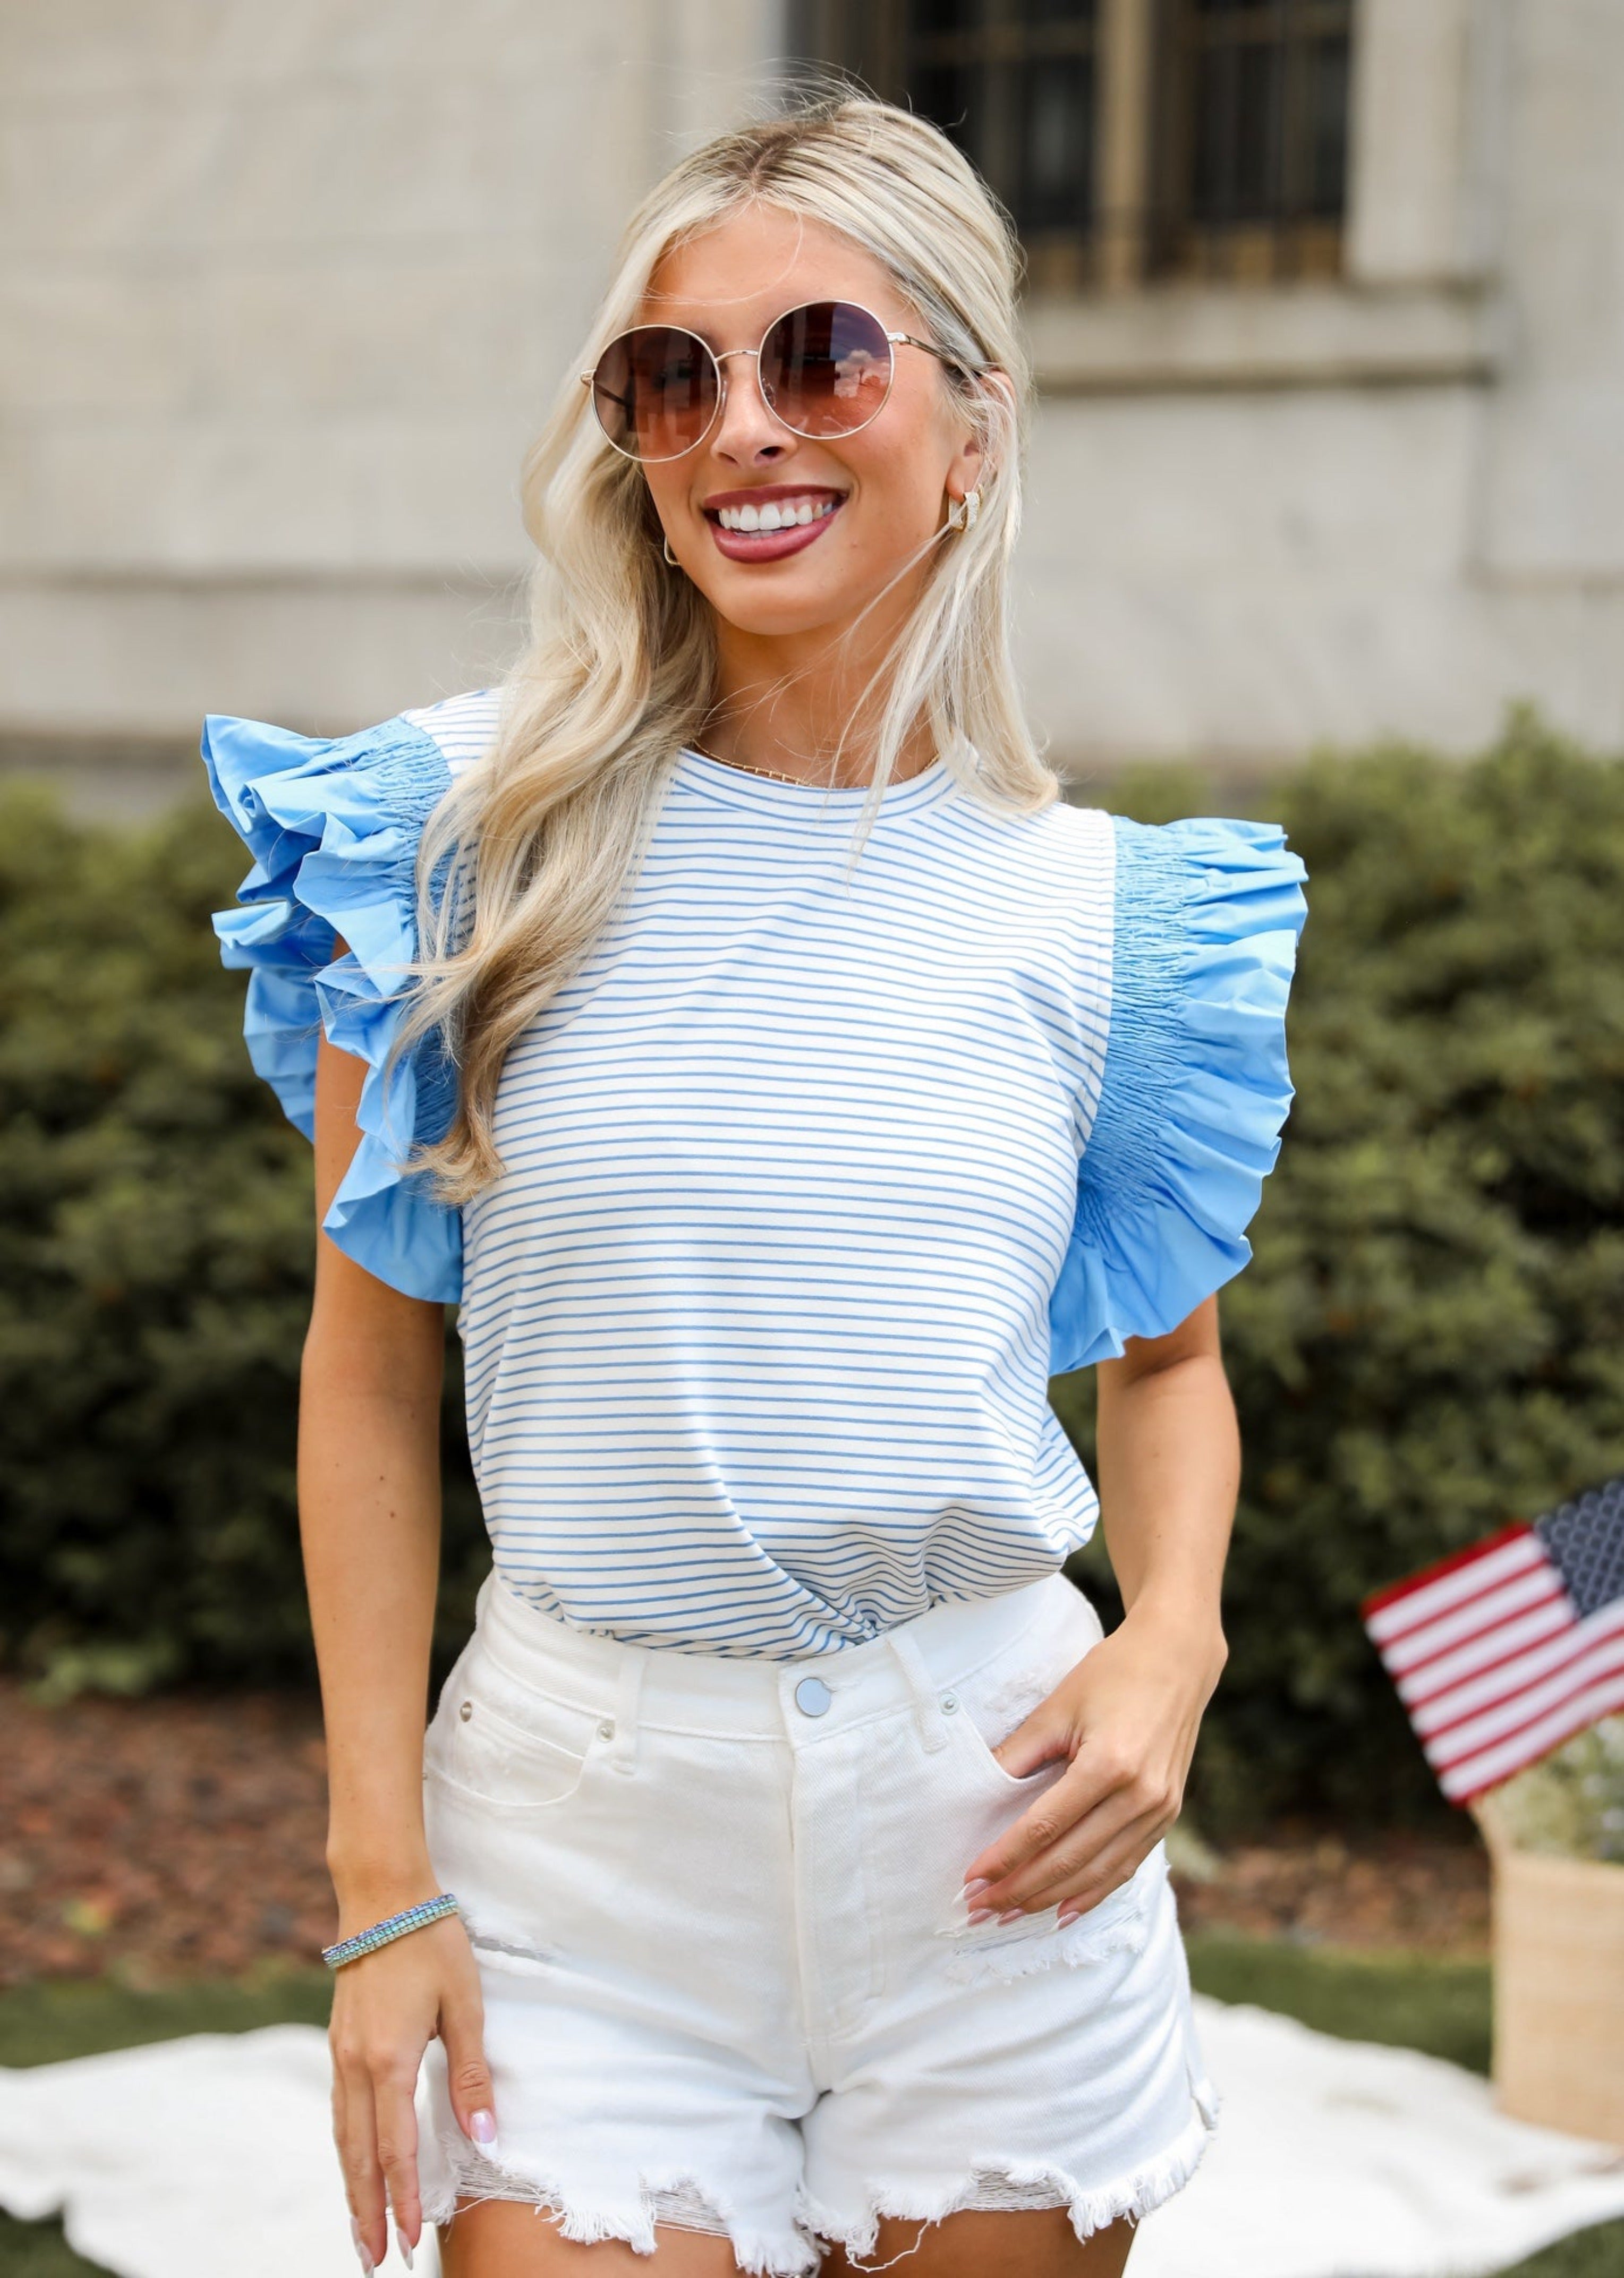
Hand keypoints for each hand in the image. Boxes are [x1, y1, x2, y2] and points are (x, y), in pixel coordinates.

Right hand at [328, 1901, 495, 2270]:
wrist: (381, 1895)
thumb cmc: (429, 1943)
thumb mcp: (463, 2005)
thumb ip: (471, 2075)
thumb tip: (485, 2135)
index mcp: (388, 2061)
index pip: (395, 2148)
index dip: (403, 2198)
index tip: (409, 2240)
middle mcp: (355, 2066)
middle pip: (358, 2155)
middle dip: (366, 2211)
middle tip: (372, 2260)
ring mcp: (340, 2054)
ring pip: (343, 2137)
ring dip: (351, 2185)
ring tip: (359, 2227)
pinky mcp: (339, 2042)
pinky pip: (340, 2110)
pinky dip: (346, 2148)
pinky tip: (354, 2163)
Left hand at [958, 1604, 1224, 1925]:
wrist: (1176, 1659)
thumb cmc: (1112, 1674)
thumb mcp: (1059, 1706)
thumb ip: (1019, 1753)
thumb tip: (977, 1793)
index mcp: (1109, 1764)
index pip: (1045, 1827)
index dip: (1006, 1857)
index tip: (971, 1879)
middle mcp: (1140, 1795)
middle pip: (1070, 1859)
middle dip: (1020, 1888)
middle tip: (980, 1908)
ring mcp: (1160, 1809)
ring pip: (1098, 1872)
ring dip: (1051, 1898)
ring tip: (1011, 1914)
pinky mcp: (1168, 1815)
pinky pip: (1126, 1866)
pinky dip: (1093, 1893)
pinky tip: (1063, 1911)